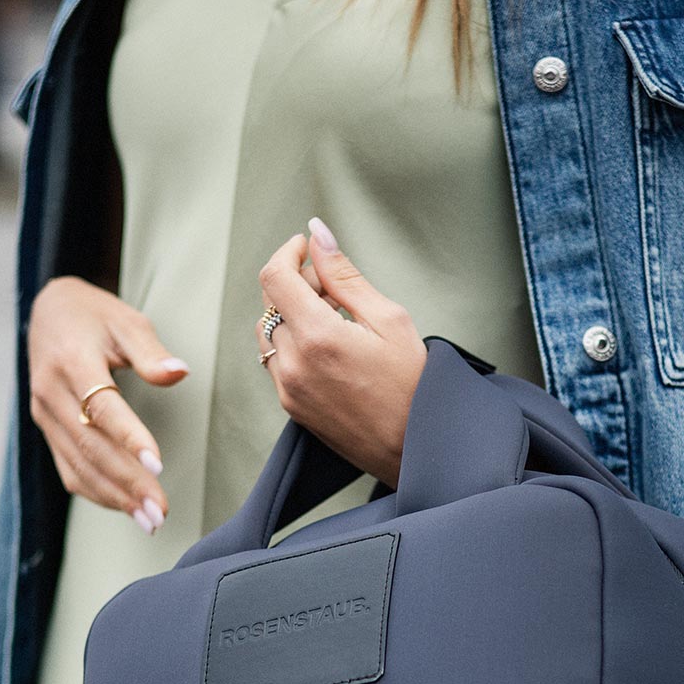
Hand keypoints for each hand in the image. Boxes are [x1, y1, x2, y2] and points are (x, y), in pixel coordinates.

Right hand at [27, 276, 189, 534]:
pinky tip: (125, 508)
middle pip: (91, 446)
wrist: (49, 313)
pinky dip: (96, 492)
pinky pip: (69, 468)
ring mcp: (44, 415)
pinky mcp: (47, 429)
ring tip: (150, 522)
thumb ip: (151, 351)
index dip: (129, 438)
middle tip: (160, 512)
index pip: (101, 407)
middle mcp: (51, 392)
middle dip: (127, 483)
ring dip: (115, 497)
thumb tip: (180, 372)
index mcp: (71, 360)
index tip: (157, 466)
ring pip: (79, 464)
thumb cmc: (96, 316)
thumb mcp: (126, 320)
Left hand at [255, 217, 426, 487]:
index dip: (288, 253)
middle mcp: (294, 364)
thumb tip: (317, 233)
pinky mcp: (291, 407)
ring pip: (269, 332)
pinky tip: (329, 348)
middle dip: (297, 284)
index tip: (307, 248)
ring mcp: (288, 389)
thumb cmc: (413, 385)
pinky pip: (277, 361)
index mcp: (318, 337)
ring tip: (334, 319)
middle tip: (335, 289)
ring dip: (292, 314)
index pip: (275, 277)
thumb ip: (345, 275)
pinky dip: (294, 343)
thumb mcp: (389, 319)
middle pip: (270, 302)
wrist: (414, 449)